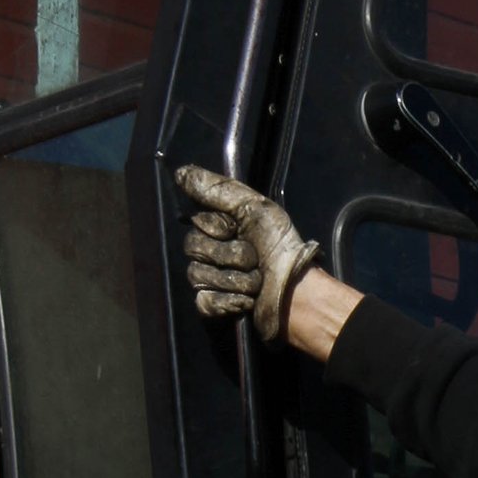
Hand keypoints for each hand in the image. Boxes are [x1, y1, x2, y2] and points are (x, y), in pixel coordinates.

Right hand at [177, 165, 321, 343]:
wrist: (297, 289)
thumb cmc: (280, 246)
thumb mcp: (254, 207)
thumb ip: (216, 188)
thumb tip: (180, 172)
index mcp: (216, 226)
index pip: (196, 222)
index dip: (219, 227)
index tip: (239, 230)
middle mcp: (208, 251)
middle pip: (194, 249)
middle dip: (232, 256)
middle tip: (255, 259)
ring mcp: (208, 279)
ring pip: (198, 275)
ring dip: (236, 280)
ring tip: (257, 281)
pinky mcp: (213, 305)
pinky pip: (205, 301)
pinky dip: (230, 301)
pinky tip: (247, 300)